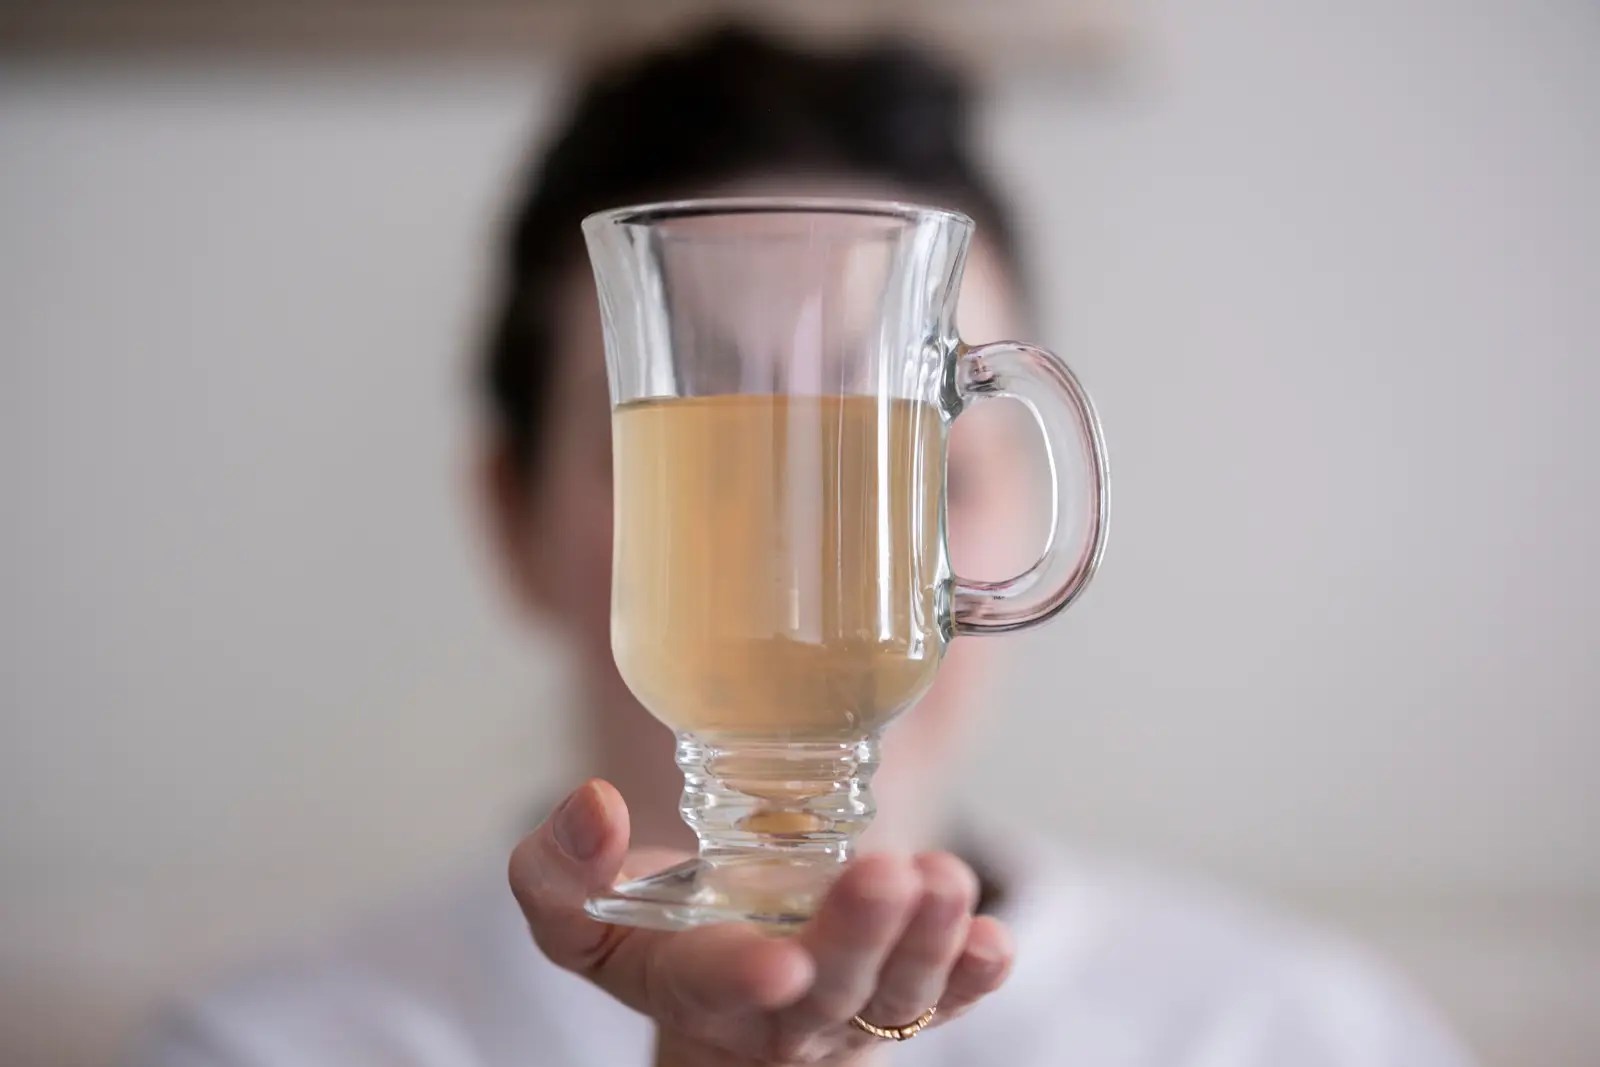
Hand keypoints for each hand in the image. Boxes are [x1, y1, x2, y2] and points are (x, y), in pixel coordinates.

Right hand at [509, 779, 1014, 1065]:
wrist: (720, 981)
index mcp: (694, 988)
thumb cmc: (649, 939)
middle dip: (861, 939)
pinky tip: (995, 941)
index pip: (719, 987)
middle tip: (884, 875)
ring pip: (897, 996)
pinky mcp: (904, 998)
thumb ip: (560, 869)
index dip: (748, 976)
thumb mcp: (577, 915)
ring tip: (946, 882)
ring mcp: (850, 1010)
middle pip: (830, 992)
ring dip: (928, 945)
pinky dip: (973, 975)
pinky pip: (946, 1000)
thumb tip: (594, 806)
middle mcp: (781, 1012)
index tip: (779, 960)